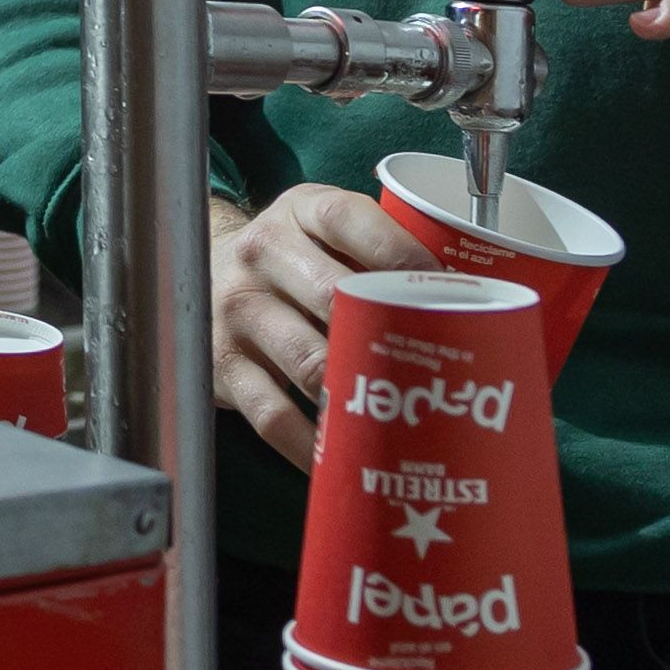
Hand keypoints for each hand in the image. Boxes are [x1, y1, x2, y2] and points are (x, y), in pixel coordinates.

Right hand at [206, 184, 427, 464]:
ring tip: (403, 417)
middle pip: (333, 297)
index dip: (403, 256)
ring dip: (357, 394)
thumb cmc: (292, 258)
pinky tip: (343, 456)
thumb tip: (470, 301)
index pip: (350, 222)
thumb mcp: (323, 231)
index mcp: (298, 212)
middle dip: (388, 335)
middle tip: (438, 367)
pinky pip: (273, 417)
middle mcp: (262, 254)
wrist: (198, 268)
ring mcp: (238, 311)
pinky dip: (312, 443)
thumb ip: (378, 251)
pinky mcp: (223, 366)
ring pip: (308, 362)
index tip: (448, 293)